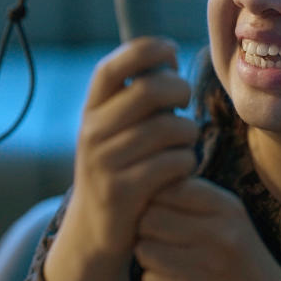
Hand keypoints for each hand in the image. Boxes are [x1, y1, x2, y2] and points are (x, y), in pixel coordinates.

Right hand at [66, 36, 198, 261]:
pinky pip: (174, 163)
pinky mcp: (123, 191)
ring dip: (189, 132)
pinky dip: (187, 162)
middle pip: (149, 91)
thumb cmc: (122, 167)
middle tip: (185, 104)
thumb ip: (136, 96)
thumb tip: (167, 52)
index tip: (172, 52)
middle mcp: (92, 132)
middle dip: (180, 90)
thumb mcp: (117, 128)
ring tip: (185, 141)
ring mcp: (105, 162)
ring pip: (169, 128)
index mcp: (92, 110)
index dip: (146, 50)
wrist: (96, 231)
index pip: (112, 67)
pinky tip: (181, 169)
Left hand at [134, 177, 280, 280]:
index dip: (155, 198)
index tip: (161, 210)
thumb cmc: (239, 253)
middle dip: (146, 227)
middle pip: (149, 217)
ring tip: (166, 259)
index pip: (168, 188)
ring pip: (145, 249)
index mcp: (227, 207)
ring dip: (148, 256)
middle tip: (158, 237)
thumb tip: (147, 185)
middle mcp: (219, 233)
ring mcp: (207, 266)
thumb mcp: (229, 216)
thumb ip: (193, 196)